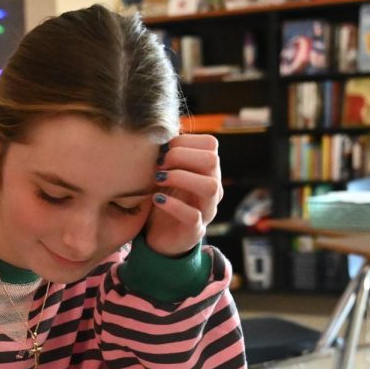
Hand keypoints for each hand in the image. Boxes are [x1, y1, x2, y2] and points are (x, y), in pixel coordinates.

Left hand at [145, 133, 222, 256]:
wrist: (160, 238)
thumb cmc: (163, 199)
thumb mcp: (165, 174)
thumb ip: (167, 155)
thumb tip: (157, 130)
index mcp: (207, 171)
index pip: (210, 144)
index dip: (185, 141)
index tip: (161, 149)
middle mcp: (213, 188)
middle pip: (212, 160)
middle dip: (181, 157)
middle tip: (159, 164)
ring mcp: (207, 209)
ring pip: (209, 186)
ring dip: (181, 178)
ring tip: (158, 179)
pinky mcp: (195, 230)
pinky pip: (192, 215)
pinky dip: (173, 205)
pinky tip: (157, 200)